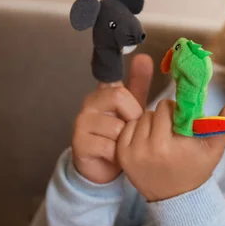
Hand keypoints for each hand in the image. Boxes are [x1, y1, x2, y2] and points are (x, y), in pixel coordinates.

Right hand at [72, 54, 152, 183]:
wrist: (102, 169)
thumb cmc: (119, 136)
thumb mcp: (132, 109)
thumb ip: (138, 85)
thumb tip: (144, 56)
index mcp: (103, 92)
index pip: (113, 77)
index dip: (121, 73)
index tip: (130, 77)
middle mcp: (90, 103)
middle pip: (119, 95)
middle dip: (133, 115)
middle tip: (133, 129)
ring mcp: (82, 123)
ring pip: (116, 126)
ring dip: (126, 140)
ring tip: (123, 146)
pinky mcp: (79, 143)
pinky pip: (108, 146)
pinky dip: (117, 155)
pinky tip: (115, 158)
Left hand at [117, 99, 224, 201]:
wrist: (176, 199)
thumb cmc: (196, 169)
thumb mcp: (213, 149)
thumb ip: (224, 125)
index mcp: (165, 145)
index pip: (164, 107)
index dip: (175, 111)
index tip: (181, 124)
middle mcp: (144, 149)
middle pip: (151, 112)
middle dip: (162, 118)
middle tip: (171, 132)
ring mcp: (130, 154)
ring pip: (138, 119)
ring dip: (149, 124)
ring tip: (160, 139)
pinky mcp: (121, 156)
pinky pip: (126, 129)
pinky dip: (137, 133)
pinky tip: (148, 144)